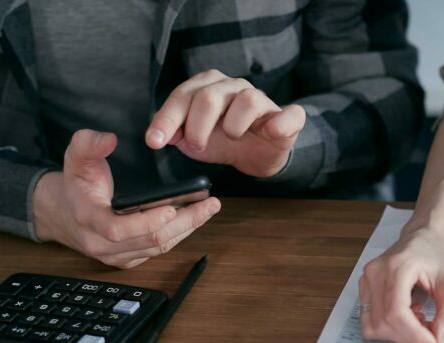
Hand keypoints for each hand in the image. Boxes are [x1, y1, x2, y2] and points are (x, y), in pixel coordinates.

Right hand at [33, 129, 221, 268]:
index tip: (171, 208)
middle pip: (149, 240)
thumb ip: (88, 143)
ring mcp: (117, 256)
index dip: (145, 222)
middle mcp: (102, 244)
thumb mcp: (74, 157)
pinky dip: (179, 234)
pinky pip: (158, 251)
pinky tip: (194, 218)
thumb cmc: (75, 184)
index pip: (117, 230)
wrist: (64, 213)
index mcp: (88, 219)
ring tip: (208, 208)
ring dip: (187, 228)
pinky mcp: (129, 259)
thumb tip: (109, 139)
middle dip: (184, 223)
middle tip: (209, 204)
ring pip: (158, 248)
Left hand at [145, 69, 305, 177]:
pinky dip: (280, 124)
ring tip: (232, 137)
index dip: (167, 119)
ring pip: (247, 100)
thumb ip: (175, 133)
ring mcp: (262, 100)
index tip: (154, 142)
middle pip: (209, 97)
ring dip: (233, 126)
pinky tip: (270, 132)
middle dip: (197, 127)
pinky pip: (289, 114)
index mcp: (208, 86)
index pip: (183, 96)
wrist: (257, 155)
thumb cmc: (224, 141)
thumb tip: (161, 135)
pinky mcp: (287, 117)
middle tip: (198, 145)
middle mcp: (234, 86)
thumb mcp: (193, 140)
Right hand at [359, 227, 443, 342]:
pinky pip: (369, 320)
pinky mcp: (364, 288)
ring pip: (372, 326)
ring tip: (418, 319)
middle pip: (383, 323)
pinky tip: (407, 314)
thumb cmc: (437, 254)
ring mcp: (366, 280)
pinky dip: (389, 326)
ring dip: (398, 333)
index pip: (396, 313)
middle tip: (431, 332)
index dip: (415, 335)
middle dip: (409, 337)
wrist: (425, 235)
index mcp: (397, 267)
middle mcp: (375, 273)